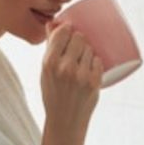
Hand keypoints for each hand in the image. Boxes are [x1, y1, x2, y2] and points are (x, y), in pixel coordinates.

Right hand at [41, 20, 103, 134]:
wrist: (65, 120)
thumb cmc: (54, 94)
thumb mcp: (45, 72)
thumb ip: (50, 49)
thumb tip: (53, 24)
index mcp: (49, 63)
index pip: (63, 33)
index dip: (67, 29)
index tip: (69, 31)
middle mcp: (65, 67)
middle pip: (79, 37)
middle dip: (79, 40)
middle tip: (76, 49)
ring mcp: (81, 75)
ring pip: (90, 48)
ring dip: (87, 52)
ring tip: (81, 64)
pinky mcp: (94, 81)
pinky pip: (98, 61)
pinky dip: (95, 63)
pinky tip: (88, 71)